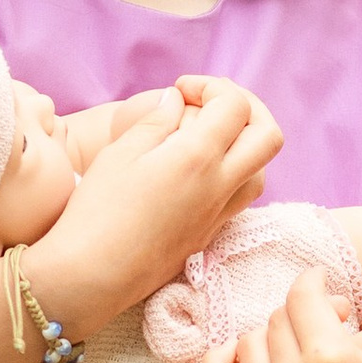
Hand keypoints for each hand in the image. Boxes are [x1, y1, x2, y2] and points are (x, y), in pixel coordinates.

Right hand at [29, 80, 284, 337]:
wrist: (93, 276)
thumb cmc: (98, 211)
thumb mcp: (120, 152)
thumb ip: (156, 120)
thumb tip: (176, 100)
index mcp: (198, 158)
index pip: (236, 105)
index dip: (212, 86)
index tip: (181, 91)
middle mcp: (219, 187)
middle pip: (268, 136)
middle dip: (248, 108)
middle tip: (211, 105)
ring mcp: (218, 215)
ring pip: (261, 170)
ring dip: (245, 144)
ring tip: (207, 138)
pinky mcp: (209, 236)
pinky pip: (241, 197)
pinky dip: (234, 173)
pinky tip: (200, 172)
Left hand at [199, 268, 361, 362]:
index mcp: (334, 360)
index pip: (302, 297)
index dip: (313, 281)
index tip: (324, 284)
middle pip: (277, 320)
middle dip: (301, 311)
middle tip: (326, 320)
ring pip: (248, 346)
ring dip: (270, 335)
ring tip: (299, 342)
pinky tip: (238, 355)